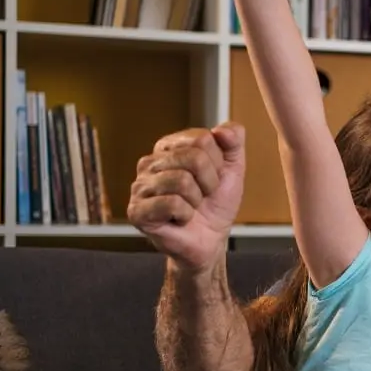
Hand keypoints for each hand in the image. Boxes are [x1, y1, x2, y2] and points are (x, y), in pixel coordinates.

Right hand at [129, 123, 245, 271]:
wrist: (211, 240)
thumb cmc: (216, 203)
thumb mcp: (233, 168)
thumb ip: (233, 140)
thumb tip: (223, 130)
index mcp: (169, 147)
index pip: (202, 138)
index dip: (217, 163)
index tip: (212, 177)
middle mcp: (149, 163)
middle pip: (193, 157)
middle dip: (210, 181)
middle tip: (203, 195)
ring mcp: (139, 187)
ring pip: (182, 181)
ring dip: (197, 200)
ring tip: (191, 207)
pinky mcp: (136, 211)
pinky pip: (171, 203)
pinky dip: (185, 215)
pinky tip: (179, 219)